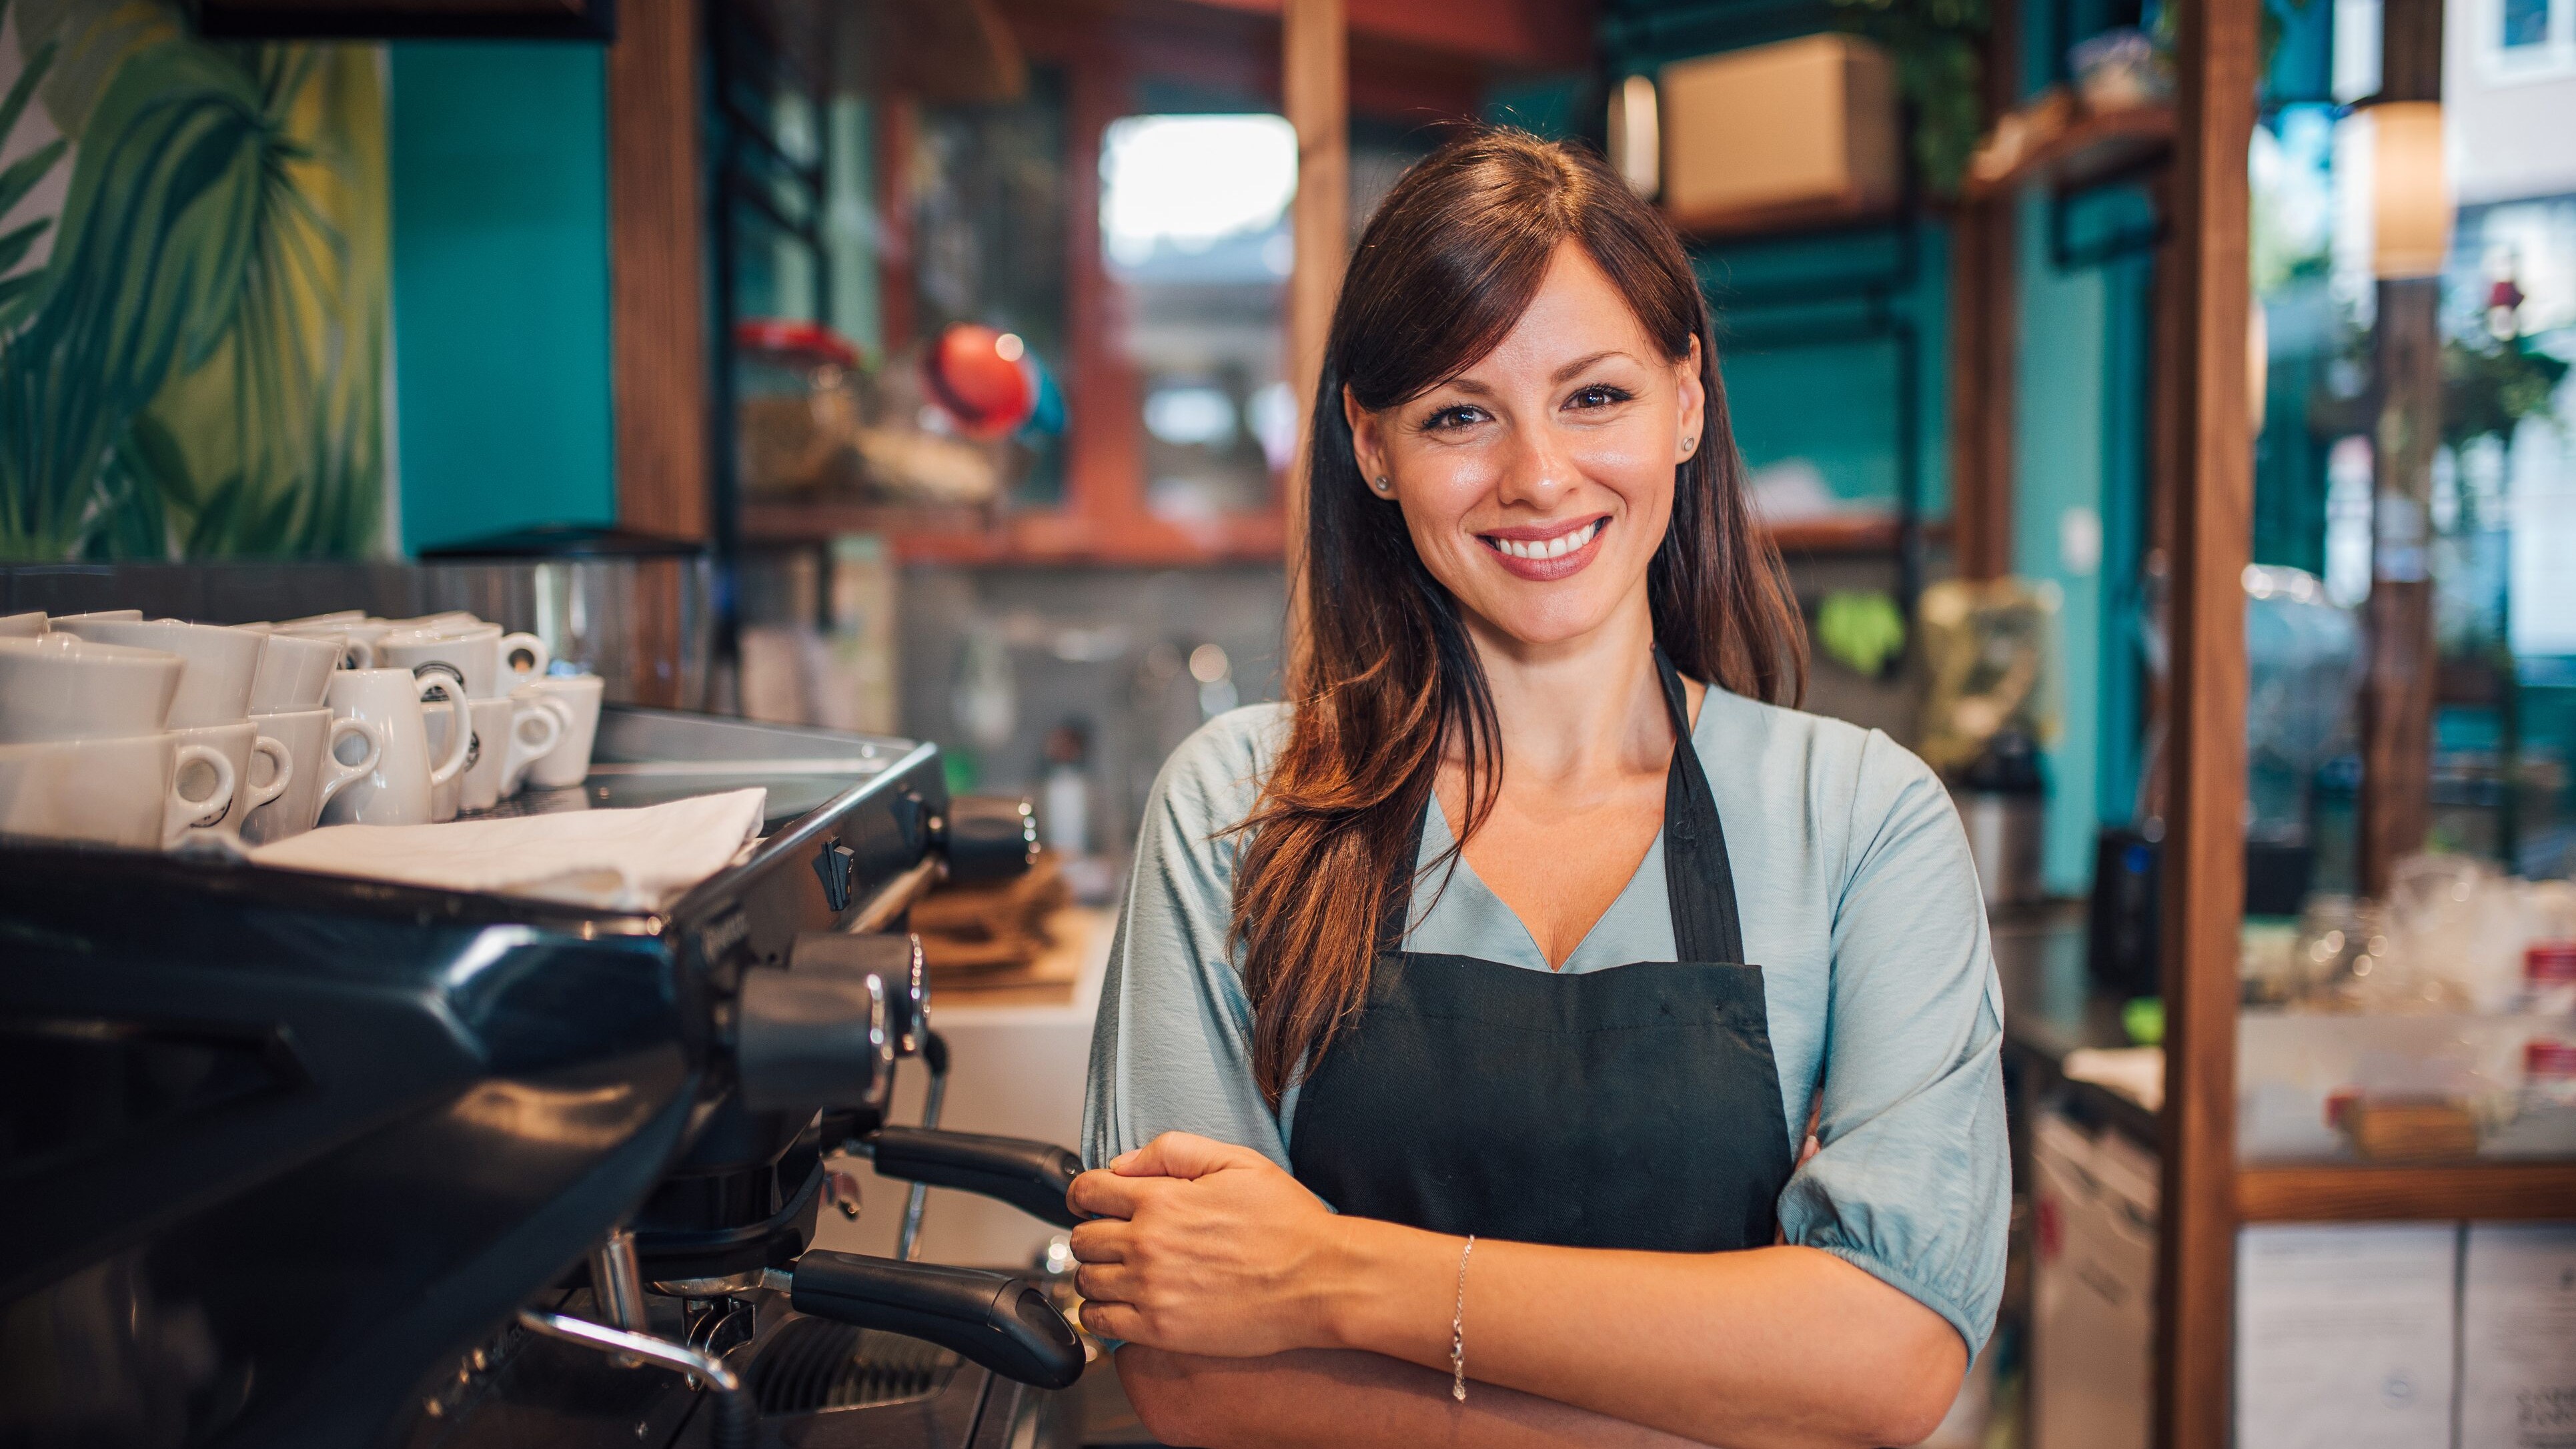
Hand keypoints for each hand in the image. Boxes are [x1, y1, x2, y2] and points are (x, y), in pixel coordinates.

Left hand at [1066, 1132, 1347, 1356]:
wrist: (1320, 1281)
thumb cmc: (1287, 1222)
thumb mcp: (1237, 1162)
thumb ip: (1173, 1151)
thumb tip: (1122, 1164)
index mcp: (1161, 1199)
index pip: (1086, 1191)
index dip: (1085, 1194)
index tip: (1093, 1202)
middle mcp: (1147, 1244)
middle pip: (1080, 1238)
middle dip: (1092, 1233)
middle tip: (1114, 1238)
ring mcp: (1151, 1290)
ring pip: (1084, 1280)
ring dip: (1095, 1273)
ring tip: (1120, 1273)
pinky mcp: (1160, 1330)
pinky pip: (1100, 1322)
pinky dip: (1099, 1312)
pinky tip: (1120, 1305)